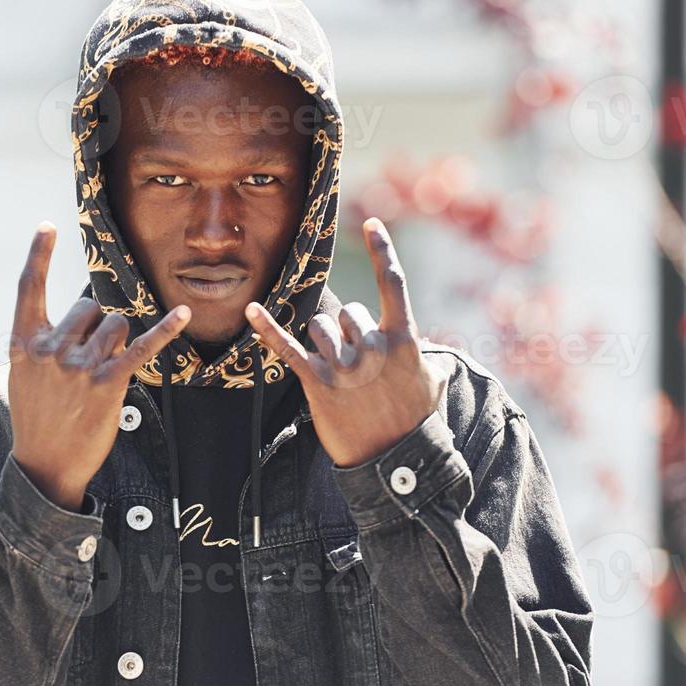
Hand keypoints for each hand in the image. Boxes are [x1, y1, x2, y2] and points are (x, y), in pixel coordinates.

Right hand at [9, 222, 190, 510]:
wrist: (45, 464)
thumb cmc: (37, 417)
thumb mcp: (26, 375)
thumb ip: (46, 341)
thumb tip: (85, 314)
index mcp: (25, 342)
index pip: (29, 288)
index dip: (38, 255)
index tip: (47, 227)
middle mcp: (51, 348)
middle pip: (89, 307)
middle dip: (97, 324)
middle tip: (89, 359)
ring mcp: (79, 365)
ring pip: (116, 324)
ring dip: (118, 340)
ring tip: (104, 370)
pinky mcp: (107, 383)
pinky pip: (141, 347)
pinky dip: (165, 329)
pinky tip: (183, 313)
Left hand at [244, 217, 445, 467]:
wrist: (396, 462)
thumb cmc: (417, 423)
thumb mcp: (434, 384)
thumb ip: (430, 361)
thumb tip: (435, 358)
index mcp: (402, 339)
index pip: (391, 284)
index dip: (383, 251)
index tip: (372, 224)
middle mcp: (372, 345)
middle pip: (348, 312)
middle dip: (349, 332)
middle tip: (357, 367)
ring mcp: (345, 364)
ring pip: (322, 328)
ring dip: (325, 343)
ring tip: (338, 373)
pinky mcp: (319, 382)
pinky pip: (288, 348)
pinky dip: (267, 328)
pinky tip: (251, 309)